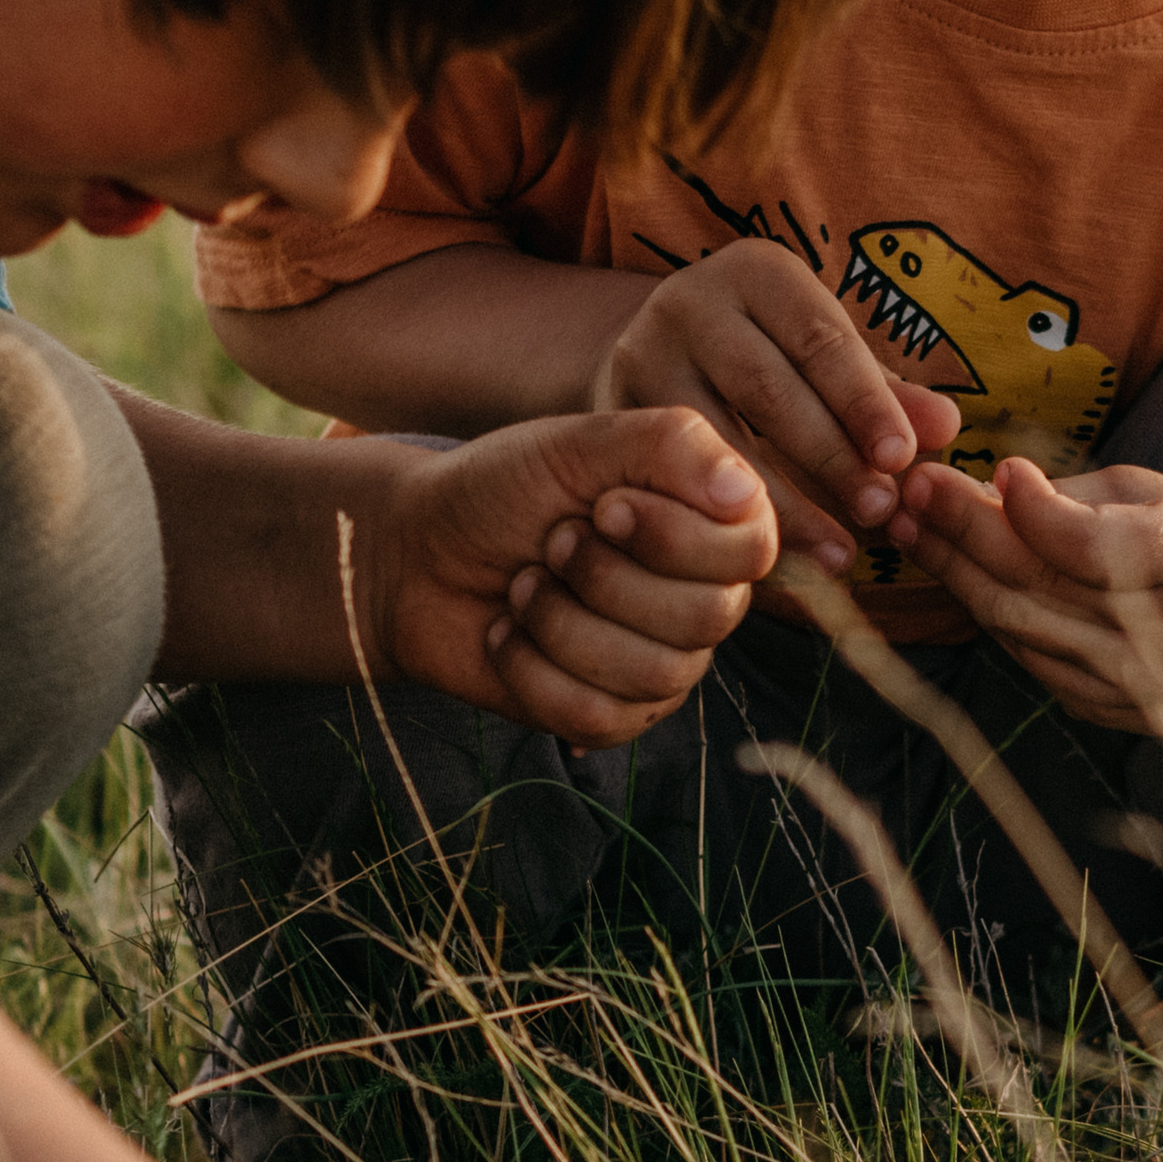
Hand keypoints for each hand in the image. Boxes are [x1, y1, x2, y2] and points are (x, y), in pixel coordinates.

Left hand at [369, 406, 776, 744]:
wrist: (414, 556)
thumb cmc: (500, 490)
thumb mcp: (578, 444)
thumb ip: (669, 446)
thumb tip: (741, 491)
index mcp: (708, 525)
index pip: (749, 551)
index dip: (672, 536)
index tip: (602, 507)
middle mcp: (700, 598)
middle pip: (705, 618)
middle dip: (604, 578)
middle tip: (551, 544)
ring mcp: (661, 664)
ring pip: (652, 674)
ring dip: (560, 623)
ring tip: (521, 588)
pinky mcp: (611, 716)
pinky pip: (599, 717)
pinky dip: (533, 670)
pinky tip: (506, 634)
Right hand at [594, 238, 960, 566]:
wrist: (650, 362)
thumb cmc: (765, 360)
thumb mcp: (823, 361)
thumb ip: (881, 393)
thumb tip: (946, 428)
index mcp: (757, 272)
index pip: (820, 337)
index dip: (864, 400)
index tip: (901, 459)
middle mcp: (690, 303)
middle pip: (768, 387)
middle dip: (829, 456)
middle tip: (878, 513)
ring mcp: (640, 357)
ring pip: (716, 440)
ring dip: (781, 504)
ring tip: (837, 555)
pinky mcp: (611, 417)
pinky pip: (675, 480)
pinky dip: (727, 525)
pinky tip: (770, 560)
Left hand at [889, 455, 1162, 731]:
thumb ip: (1081, 498)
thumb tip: (989, 488)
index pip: (1091, 544)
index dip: (1030, 508)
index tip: (990, 466)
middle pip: (1038, 585)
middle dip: (961, 534)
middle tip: (908, 491)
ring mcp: (1136, 684)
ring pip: (1017, 625)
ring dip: (953, 574)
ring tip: (907, 528)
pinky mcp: (1104, 710)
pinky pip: (1024, 654)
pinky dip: (983, 610)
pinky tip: (949, 572)